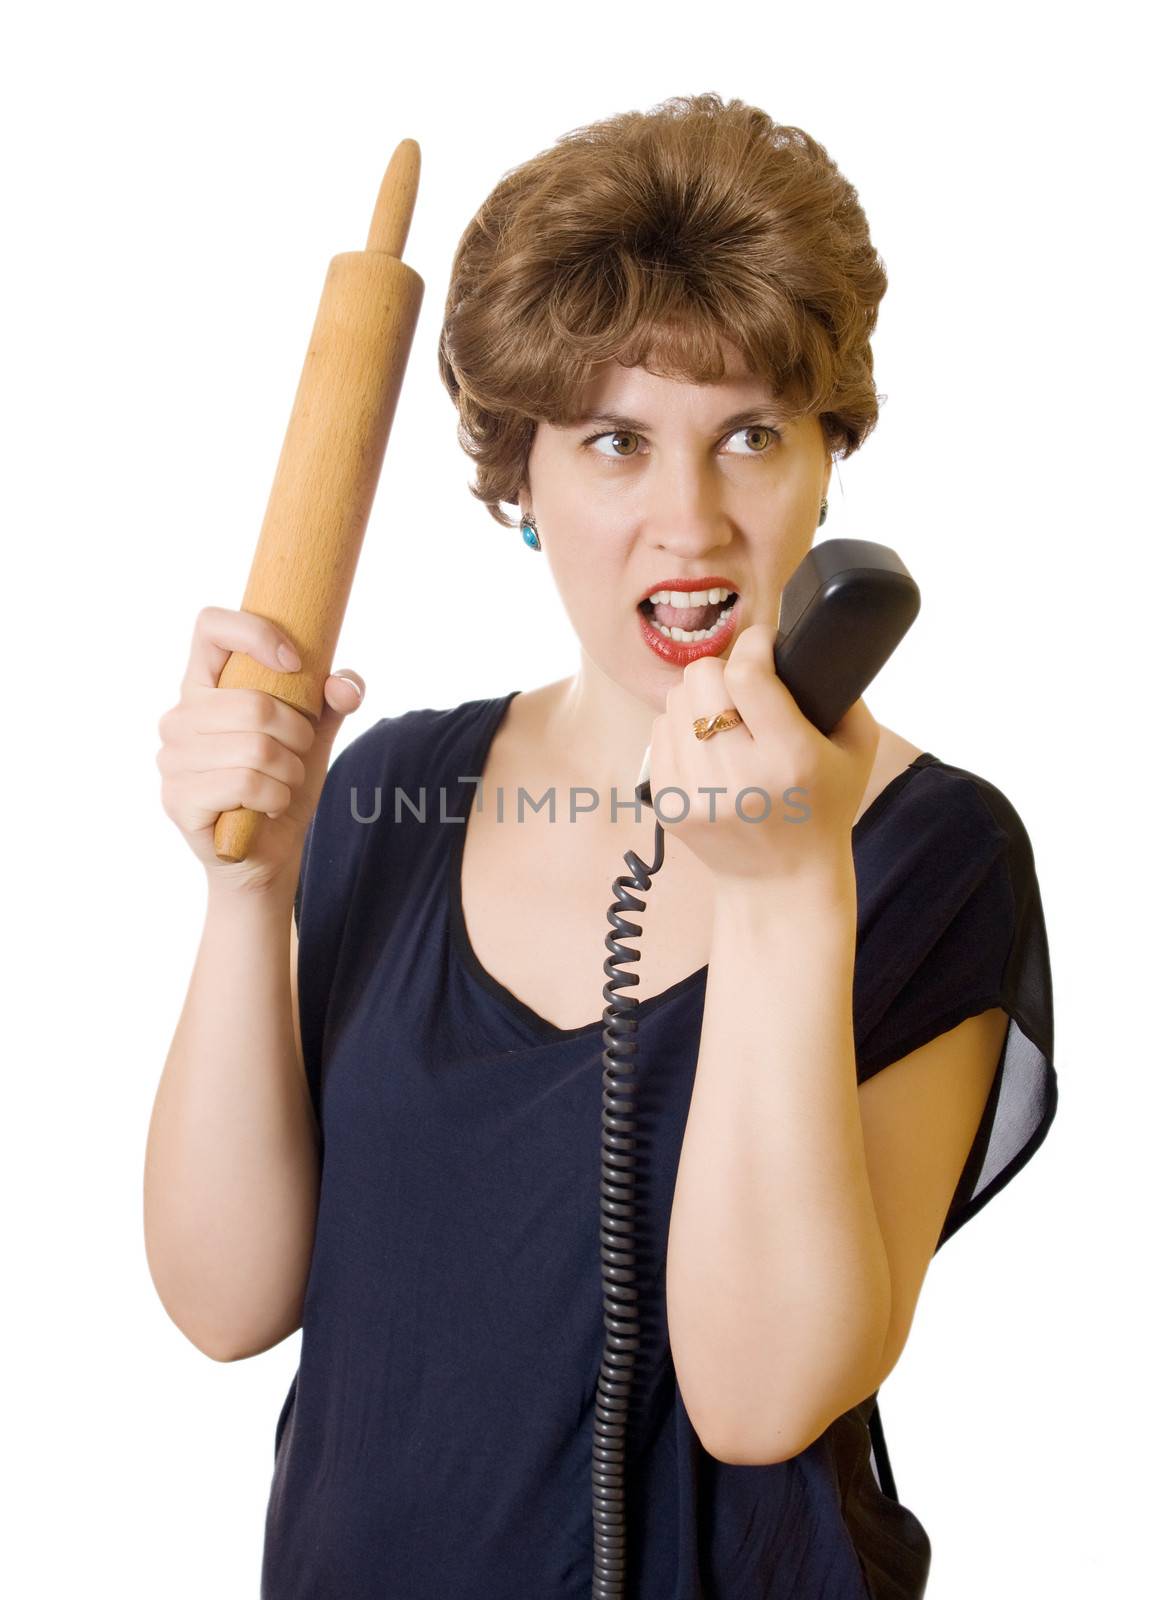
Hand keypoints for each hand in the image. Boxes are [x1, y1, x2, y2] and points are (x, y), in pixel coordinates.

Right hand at [155, 605, 367, 896]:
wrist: (267, 854)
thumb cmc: (282, 784)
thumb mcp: (314, 735)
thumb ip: (333, 700)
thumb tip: (343, 684)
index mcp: (205, 686)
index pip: (210, 626)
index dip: (255, 633)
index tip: (294, 662)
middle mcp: (179, 716)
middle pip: (253, 702)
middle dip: (296, 734)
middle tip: (296, 756)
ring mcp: (172, 758)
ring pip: (255, 747)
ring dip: (289, 771)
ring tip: (283, 783)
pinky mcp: (178, 799)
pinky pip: (246, 784)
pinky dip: (276, 797)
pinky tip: (268, 806)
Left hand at [644, 622, 879, 886]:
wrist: (780, 882)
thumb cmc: (823, 809)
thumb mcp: (856, 751)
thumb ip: (840, 692)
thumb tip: (798, 644)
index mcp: (787, 759)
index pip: (746, 673)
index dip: (755, 645)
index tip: (766, 646)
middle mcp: (736, 776)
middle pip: (701, 677)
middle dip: (724, 671)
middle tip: (744, 687)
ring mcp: (695, 793)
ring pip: (674, 701)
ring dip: (700, 700)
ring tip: (726, 720)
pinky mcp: (667, 803)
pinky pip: (659, 732)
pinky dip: (681, 730)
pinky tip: (708, 748)